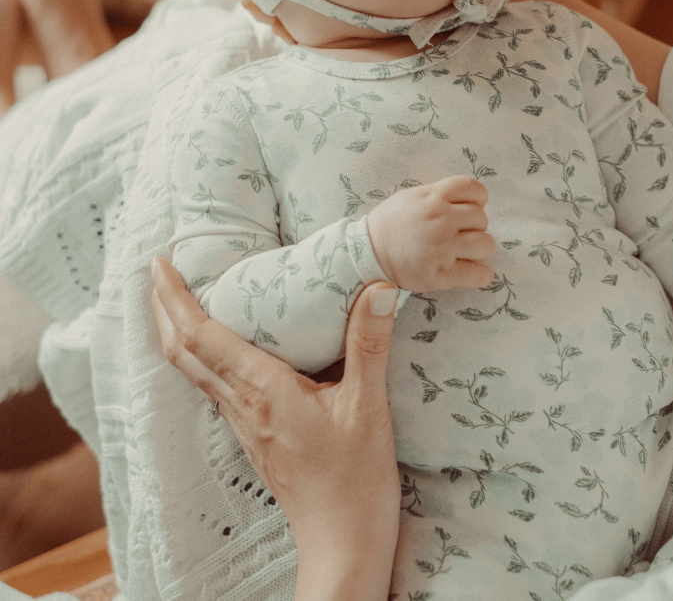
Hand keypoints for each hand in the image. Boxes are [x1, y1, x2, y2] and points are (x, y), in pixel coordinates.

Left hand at [151, 258, 399, 600]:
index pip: (202, 337)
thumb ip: (369, 345)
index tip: (161, 263)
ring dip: (178, 332)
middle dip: (163, 309)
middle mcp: (243, 406)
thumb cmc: (355, 481)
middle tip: (159, 271)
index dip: (175, 298)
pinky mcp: (254, 437)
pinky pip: (214, 387)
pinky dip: (202, 356)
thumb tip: (378, 287)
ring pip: (194, 371)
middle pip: (183, 353)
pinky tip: (221, 349)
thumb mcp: (369, 408)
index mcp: (263, 391)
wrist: (342, 545)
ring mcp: (244, 425)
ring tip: (180, 300)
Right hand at [366, 174, 495, 290]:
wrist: (368, 254)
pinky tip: (477, 273)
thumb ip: (438, 195)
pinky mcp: (442, 274)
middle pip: (481, 218)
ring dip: (480, 249)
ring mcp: (442, 248)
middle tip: (461, 233)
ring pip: (485, 244)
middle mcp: (441, 220)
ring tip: (467, 252)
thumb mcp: (411, 197)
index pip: (473, 188)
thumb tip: (465, 201)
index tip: (471, 207)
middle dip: (475, 225)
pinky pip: (478, 274)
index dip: (478, 198)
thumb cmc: (389, 224)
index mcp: (433, 198)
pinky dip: (482, 275)